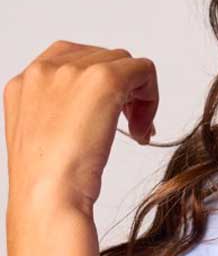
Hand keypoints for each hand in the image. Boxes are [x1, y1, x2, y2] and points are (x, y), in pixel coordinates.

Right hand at [3, 40, 158, 255]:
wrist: (48, 197)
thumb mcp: (43, 134)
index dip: (100, 82)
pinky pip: (145, 70)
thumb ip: (63, 107)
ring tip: (136, 131)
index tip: (110, 111)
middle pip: (105, 59)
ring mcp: (73, 70)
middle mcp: (45, 69)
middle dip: (123, 91)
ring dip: (138, 96)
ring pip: (126, 64)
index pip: (75, 58)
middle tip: (131, 126)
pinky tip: (142, 128)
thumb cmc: (48, 180)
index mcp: (26, 81)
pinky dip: (152, 97)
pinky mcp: (103, 79)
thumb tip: (102, 100)